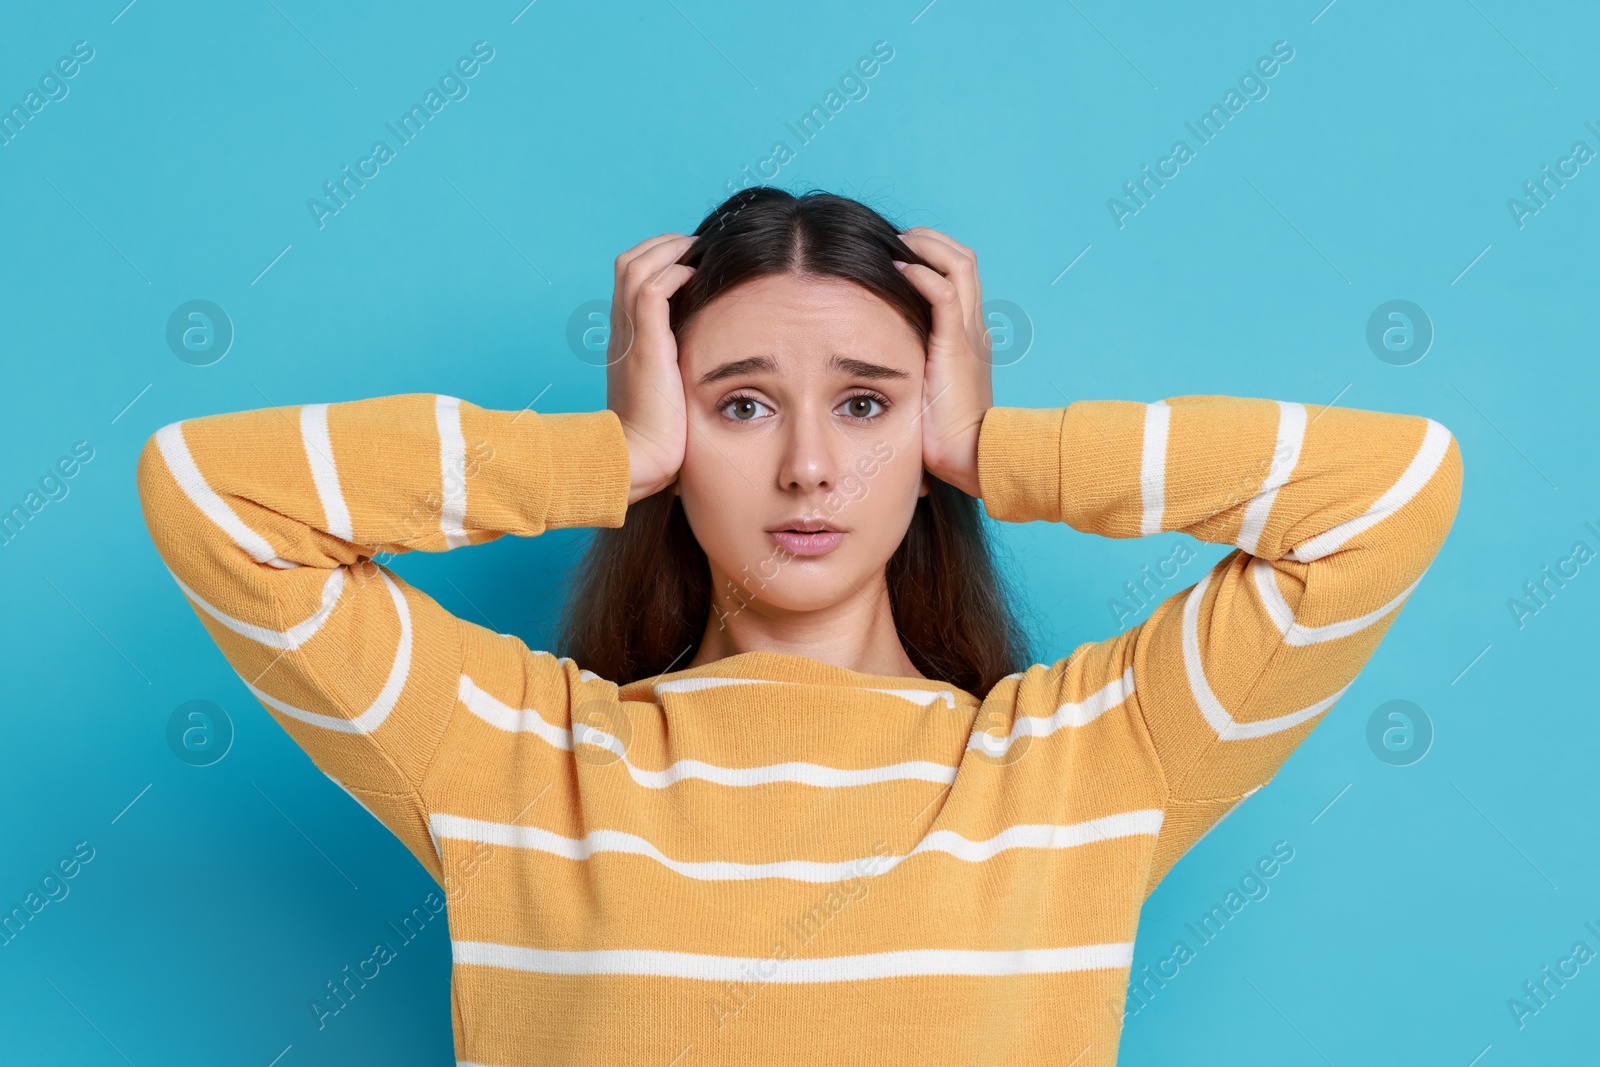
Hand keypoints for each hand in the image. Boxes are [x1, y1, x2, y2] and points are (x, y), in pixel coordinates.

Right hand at [605, 233, 696, 504]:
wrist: (637, 458)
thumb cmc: (660, 436)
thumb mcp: (672, 391)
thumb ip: (683, 368)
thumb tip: (713, 359)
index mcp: (627, 339)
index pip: (634, 281)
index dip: (660, 262)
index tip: (693, 260)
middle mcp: (622, 330)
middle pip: (630, 262)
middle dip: (664, 245)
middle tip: (699, 244)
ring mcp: (629, 335)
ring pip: (637, 266)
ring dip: (670, 250)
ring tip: (700, 248)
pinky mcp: (643, 345)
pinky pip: (650, 290)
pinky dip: (673, 273)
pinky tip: (697, 275)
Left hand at [894, 227, 993, 498]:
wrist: (970, 455)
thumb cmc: (944, 434)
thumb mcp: (926, 391)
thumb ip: (911, 369)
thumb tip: (878, 366)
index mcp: (968, 336)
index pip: (959, 277)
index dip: (932, 257)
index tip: (898, 255)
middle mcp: (973, 326)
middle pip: (963, 259)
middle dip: (929, 241)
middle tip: (896, 239)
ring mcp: (968, 332)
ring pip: (959, 264)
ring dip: (926, 246)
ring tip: (896, 244)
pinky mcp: (957, 343)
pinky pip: (945, 292)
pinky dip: (922, 273)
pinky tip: (897, 271)